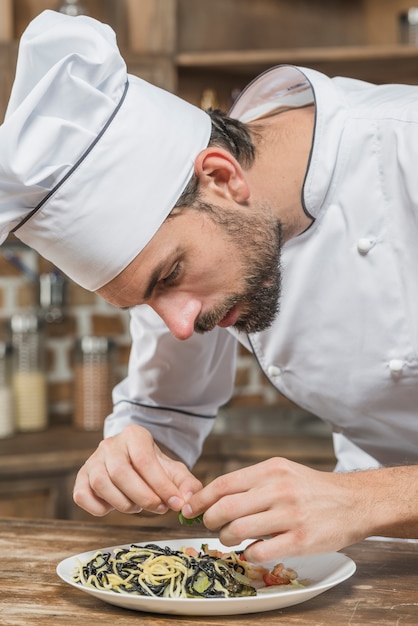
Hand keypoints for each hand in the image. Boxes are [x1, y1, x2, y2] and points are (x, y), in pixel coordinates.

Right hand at [73, 424, 201, 516]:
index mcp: (134, 435)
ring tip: (137, 506)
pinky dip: (99, 508)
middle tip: (159, 508)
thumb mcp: (173, 470)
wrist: (130, 460)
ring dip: (123, 503)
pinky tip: (115, 507)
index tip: (175, 503)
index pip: (144, 460)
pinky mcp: (80, 478)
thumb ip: (185, 484)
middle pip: (121, 472)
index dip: (160, 485)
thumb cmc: (152, 467)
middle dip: (143, 496)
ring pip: (102, 484)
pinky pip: (83, 496)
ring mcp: (92, 460)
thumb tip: (189, 501)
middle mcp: (110, 444)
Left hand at [183, 457, 373, 561]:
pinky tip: (251, 551)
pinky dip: (248, 553)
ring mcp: (290, 515)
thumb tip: (215, 497)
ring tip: (231, 538)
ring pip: (239, 529)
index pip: (224, 484)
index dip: (201, 499)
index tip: (190, 509)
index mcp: (271, 470)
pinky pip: (261, 551)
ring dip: (226, 538)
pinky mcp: (301, 540)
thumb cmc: (312, 488)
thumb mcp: (283, 472)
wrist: (354, 502)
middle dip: (209, 520)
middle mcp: (279, 489)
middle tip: (209, 525)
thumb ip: (253, 482)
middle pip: (226, 507)